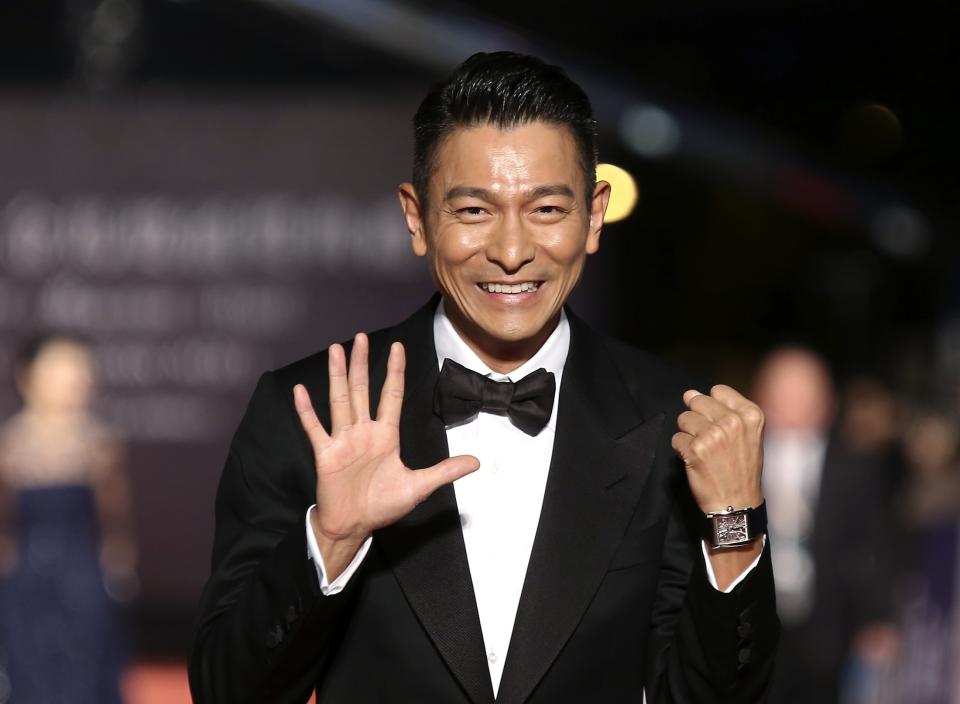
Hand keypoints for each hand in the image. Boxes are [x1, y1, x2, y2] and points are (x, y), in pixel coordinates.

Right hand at [293, 334, 478, 578]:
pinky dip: (307, 410)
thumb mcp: (418, 487)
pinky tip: (300, 391)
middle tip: (360, 337)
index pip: (392, 396)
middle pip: (362, 390)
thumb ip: (444, 472)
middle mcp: (364, 432)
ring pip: (340, 401)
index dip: (395, 372)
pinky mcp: (326, 454)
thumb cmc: (382, 506)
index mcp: (385, 436)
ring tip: (335, 350)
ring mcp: (343, 441)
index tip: (398, 347)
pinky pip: (315, 428)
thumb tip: (476, 462)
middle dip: (362, 364)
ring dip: (337, 375)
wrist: (354, 527)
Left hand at [671, 385, 764, 513]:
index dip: (713, 406)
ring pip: (684, 418)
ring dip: (688, 434)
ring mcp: (713, 435)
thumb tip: (689, 393)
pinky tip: (695, 460)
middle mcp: (733, 421)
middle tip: (709, 440)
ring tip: (703, 451)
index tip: (718, 423)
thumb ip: (723, 410)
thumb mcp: (748, 435)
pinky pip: (676, 438)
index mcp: (751, 415)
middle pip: (697, 402)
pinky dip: (681, 450)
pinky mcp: (695, 449)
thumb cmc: (741, 468)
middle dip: (697, 419)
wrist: (737, 504)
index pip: (718, 390)